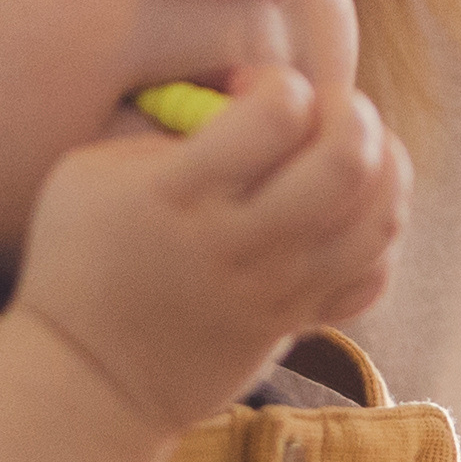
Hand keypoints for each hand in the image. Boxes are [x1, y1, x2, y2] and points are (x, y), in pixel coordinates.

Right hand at [8, 63, 404, 432]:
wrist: (89, 378)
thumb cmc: (80, 259)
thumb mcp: (87, 172)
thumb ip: (162, 126)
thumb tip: (239, 95)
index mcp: (178, 193)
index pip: (279, 113)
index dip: (278, 82)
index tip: (249, 93)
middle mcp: (239, 242)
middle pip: (347, 159)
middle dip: (350, 112)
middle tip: (318, 113)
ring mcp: (276, 289)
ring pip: (378, 217)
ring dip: (380, 166)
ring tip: (346, 152)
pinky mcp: (295, 322)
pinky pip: (373, 275)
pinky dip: (375, 235)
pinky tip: (345, 213)